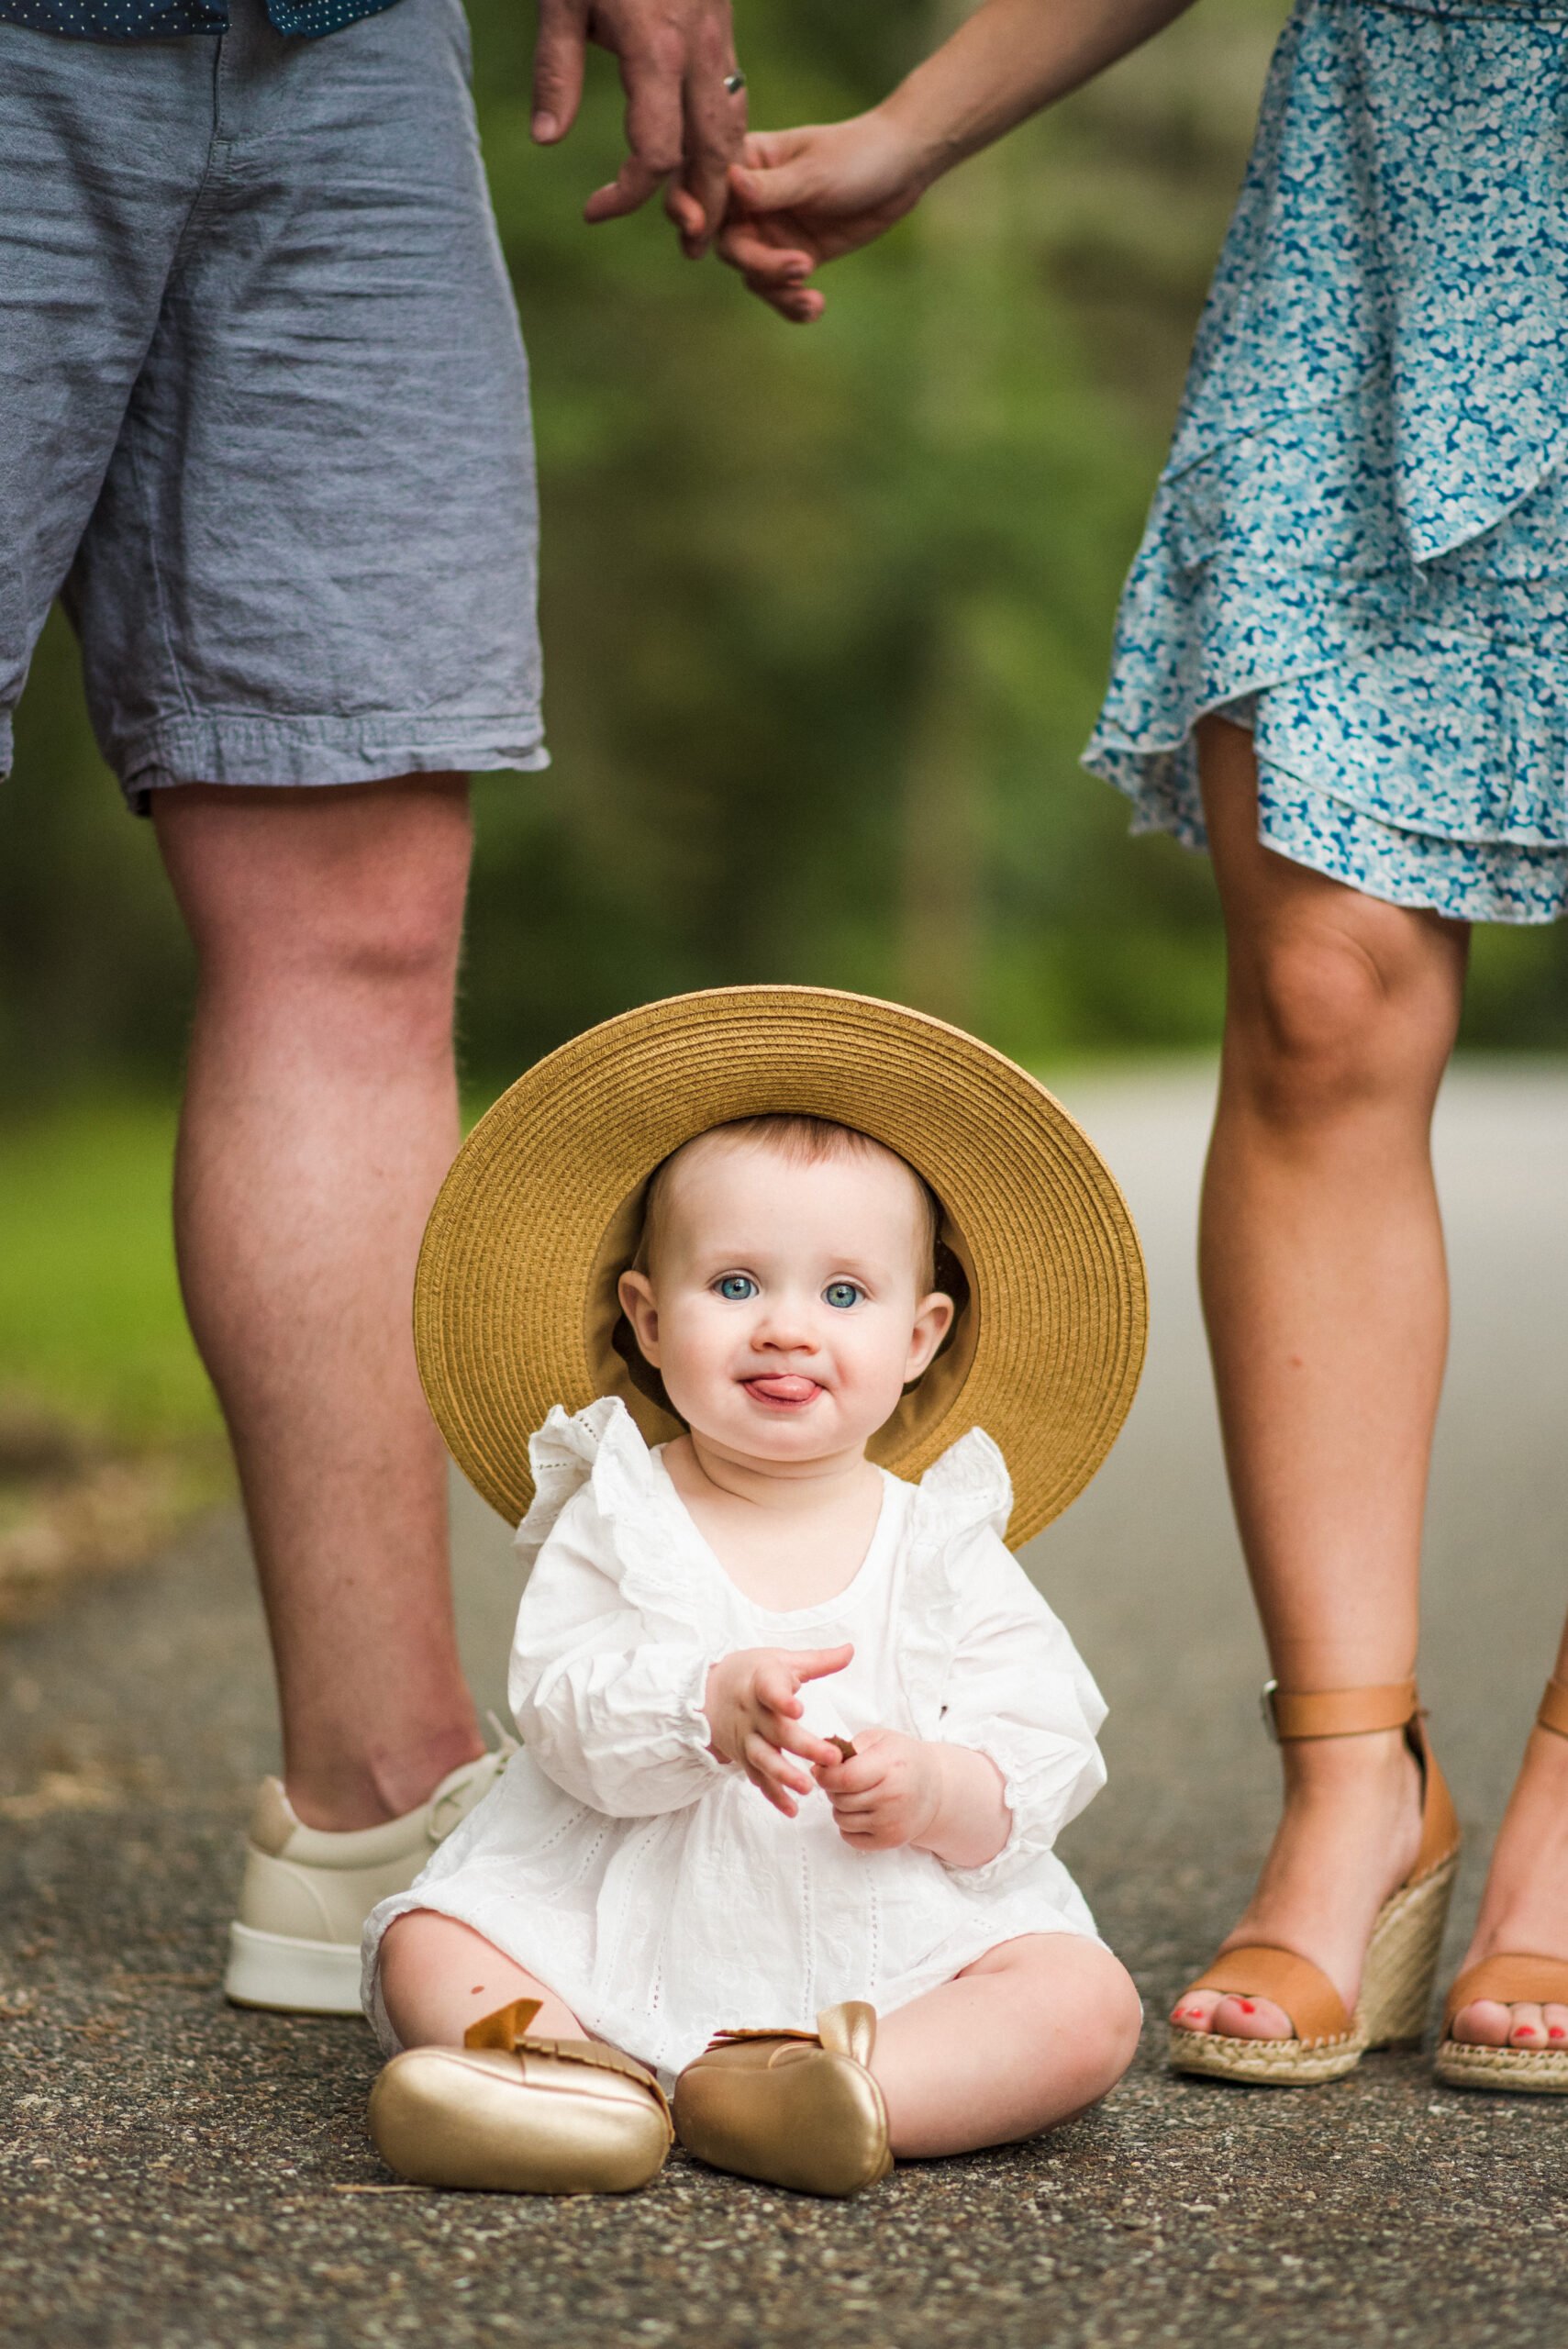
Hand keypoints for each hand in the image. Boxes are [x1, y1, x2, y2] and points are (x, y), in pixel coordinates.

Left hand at [531, 0, 746, 256]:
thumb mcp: (563, 2)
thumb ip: (555, 72)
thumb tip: (545, 140)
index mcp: (655, 53)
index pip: (656, 154)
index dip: (628, 196)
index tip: (594, 211)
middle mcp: (697, 56)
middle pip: (713, 155)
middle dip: (704, 208)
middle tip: (692, 249)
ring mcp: (718, 44)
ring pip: (734, 131)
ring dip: (725, 181)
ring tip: (709, 219)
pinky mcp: (724, 33)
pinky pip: (735, 101)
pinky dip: (730, 142)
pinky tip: (715, 163)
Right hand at [704, 1645, 850, 1816]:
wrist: (708, 1692)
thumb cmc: (755, 1673)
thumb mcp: (783, 1660)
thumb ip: (818, 1661)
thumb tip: (851, 1649)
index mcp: (762, 1684)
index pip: (769, 1689)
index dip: (781, 1699)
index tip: (798, 1709)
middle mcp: (753, 1714)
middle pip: (777, 1732)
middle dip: (804, 1747)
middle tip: (833, 1758)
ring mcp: (747, 1738)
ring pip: (765, 1759)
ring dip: (785, 1776)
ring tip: (808, 1788)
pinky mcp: (743, 1758)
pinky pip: (758, 1779)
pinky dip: (773, 1795)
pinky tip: (792, 1809)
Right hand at [716, 111, 935, 322]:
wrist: (902, 170)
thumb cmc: (856, 154)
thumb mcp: (815, 171)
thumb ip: (772, 187)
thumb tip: (730, 183)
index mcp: (744, 162)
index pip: (699, 183)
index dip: (687, 207)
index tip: (697, 231)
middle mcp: (749, 200)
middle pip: (728, 242)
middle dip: (759, 264)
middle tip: (800, 267)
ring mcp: (771, 231)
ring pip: (752, 272)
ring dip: (779, 289)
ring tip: (812, 296)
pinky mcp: (795, 256)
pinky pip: (780, 289)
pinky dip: (793, 303)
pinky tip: (815, 307)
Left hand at [816, 1730, 1010, 1863]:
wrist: (936, 1789)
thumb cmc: (903, 1759)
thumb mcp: (880, 1740)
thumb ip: (848, 1748)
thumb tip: (819, 1763)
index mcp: (890, 1767)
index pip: (844, 1778)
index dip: (825, 1775)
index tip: (822, 1770)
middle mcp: (893, 1797)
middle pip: (840, 1799)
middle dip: (832, 1789)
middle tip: (843, 1780)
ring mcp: (892, 1822)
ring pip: (841, 1819)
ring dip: (840, 1807)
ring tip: (856, 1795)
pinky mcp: (890, 1841)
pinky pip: (849, 1837)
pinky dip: (848, 1826)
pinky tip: (862, 1812)